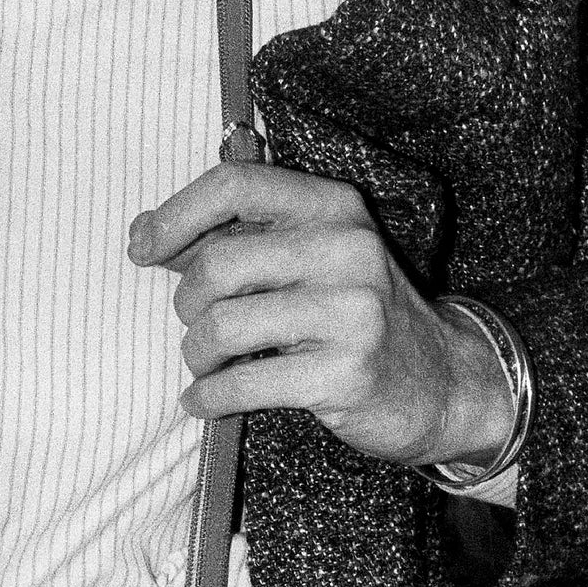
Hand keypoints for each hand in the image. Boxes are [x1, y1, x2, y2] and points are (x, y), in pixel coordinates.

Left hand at [127, 161, 514, 476]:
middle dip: (187, 303)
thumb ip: (239, 238)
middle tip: (196, 324)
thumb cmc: (355, 314)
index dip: (176, 214)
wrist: (442, 382)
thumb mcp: (313, 256)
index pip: (234, 184)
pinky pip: (243, 384)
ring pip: (223, 326)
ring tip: (207, 364)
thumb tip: (145, 234)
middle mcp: (347, 249)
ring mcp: (352, 312)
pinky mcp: (346, 373)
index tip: (144, 248)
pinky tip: (204, 402)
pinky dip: (208, 397)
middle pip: (218, 263)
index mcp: (333, 206)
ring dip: (197, 354)